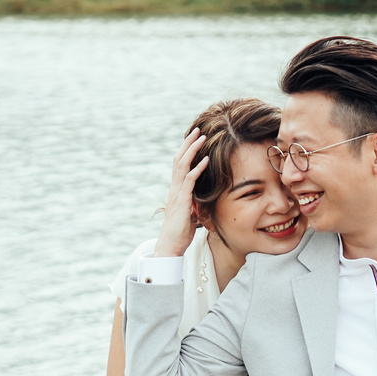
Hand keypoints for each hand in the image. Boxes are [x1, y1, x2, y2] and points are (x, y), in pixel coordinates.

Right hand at [156, 128, 208, 258]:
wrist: (170, 245)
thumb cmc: (180, 232)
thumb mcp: (190, 213)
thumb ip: (194, 202)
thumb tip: (201, 198)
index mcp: (176, 190)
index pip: (179, 165)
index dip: (186, 150)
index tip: (194, 138)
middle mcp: (174, 188)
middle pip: (179, 159)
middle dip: (188, 143)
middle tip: (197, 129)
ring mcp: (177, 193)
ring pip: (182, 165)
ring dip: (192, 149)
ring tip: (201, 136)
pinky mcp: (182, 201)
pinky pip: (189, 180)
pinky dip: (198, 168)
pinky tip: (206, 159)